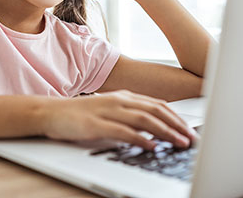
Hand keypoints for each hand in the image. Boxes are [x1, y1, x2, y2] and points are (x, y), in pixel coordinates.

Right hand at [41, 90, 197, 149]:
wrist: (50, 113)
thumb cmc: (80, 115)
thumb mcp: (109, 111)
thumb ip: (129, 117)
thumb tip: (153, 130)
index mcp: (124, 97)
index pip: (158, 105)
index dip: (176, 118)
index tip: (190, 130)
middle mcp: (119, 101)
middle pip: (156, 111)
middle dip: (177, 125)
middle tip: (191, 139)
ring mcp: (108, 111)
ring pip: (144, 119)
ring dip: (165, 131)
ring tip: (179, 142)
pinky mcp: (96, 124)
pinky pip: (123, 131)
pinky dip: (141, 138)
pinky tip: (152, 146)